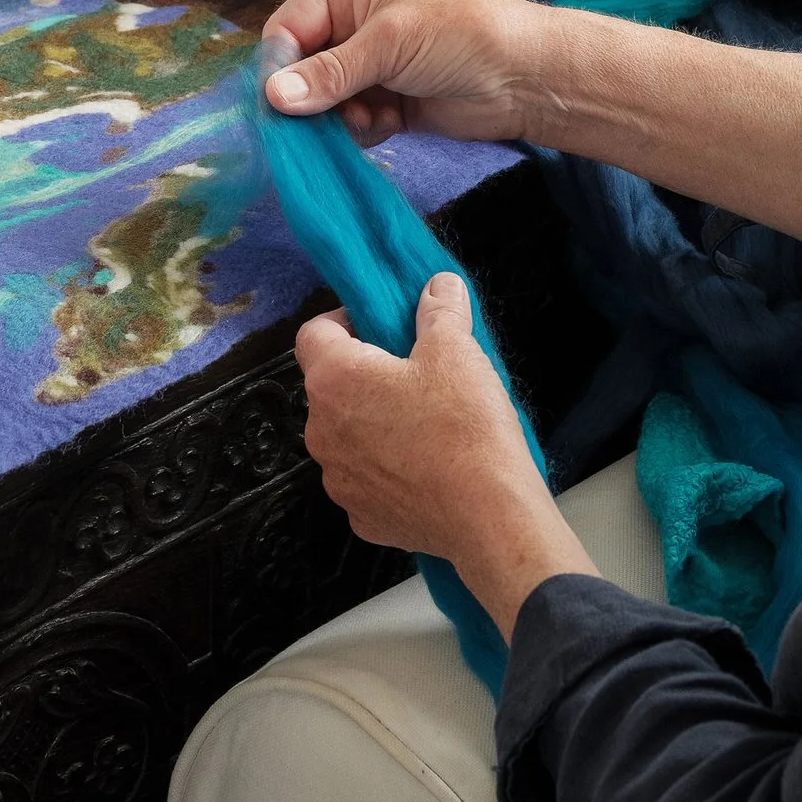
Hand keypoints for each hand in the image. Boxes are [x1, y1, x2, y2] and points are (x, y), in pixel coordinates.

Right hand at [261, 0, 545, 147]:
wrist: (525, 77)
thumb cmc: (458, 36)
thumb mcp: (388, 44)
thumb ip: (329, 72)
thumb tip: (272, 98)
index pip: (288, 27)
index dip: (279, 65)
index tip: (278, 103)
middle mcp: (352, 23)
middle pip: (300, 68)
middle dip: (310, 97)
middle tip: (324, 120)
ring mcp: (369, 65)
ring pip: (322, 101)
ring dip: (338, 117)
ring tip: (371, 117)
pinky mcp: (386, 102)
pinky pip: (349, 122)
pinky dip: (362, 128)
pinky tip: (389, 124)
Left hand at [295, 275, 594, 638]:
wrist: (489, 515)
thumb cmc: (465, 425)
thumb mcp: (458, 351)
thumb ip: (440, 310)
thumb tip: (437, 285)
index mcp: (334, 381)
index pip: (313, 333)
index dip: (343, 320)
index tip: (379, 325)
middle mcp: (321, 431)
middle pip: (330, 387)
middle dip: (365, 375)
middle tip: (414, 373)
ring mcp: (338, 480)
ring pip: (347, 436)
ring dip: (373, 423)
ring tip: (425, 424)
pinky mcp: (361, 517)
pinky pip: (366, 480)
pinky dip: (387, 470)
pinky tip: (426, 468)